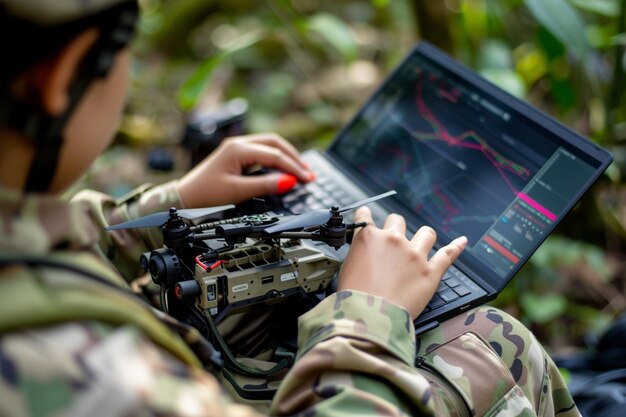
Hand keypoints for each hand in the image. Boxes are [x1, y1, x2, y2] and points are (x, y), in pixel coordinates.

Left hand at [178, 133, 314, 207]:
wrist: (185, 196)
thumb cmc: (206, 194)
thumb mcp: (238, 192)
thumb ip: (266, 185)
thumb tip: (289, 181)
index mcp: (239, 149)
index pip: (275, 155)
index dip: (293, 168)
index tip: (306, 179)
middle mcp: (239, 143)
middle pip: (276, 143)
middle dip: (294, 158)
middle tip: (309, 173)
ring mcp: (237, 147)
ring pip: (270, 145)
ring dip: (287, 156)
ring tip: (301, 170)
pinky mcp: (236, 154)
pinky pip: (262, 151)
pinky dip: (277, 158)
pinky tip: (284, 167)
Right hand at [338, 207, 467, 319]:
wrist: (369, 317)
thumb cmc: (354, 297)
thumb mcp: (346, 268)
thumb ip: (358, 254)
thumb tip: (364, 254)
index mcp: (369, 238)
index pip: (365, 217)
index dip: (365, 216)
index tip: (367, 216)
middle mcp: (393, 241)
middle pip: (397, 221)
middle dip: (395, 227)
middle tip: (393, 239)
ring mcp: (414, 255)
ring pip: (425, 233)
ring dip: (423, 236)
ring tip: (422, 242)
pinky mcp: (430, 272)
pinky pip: (448, 254)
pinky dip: (456, 247)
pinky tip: (462, 241)